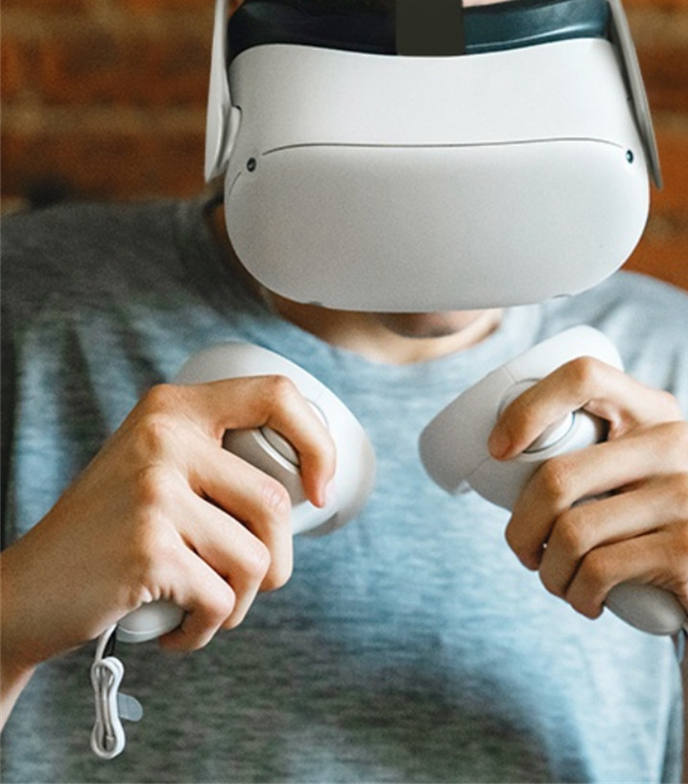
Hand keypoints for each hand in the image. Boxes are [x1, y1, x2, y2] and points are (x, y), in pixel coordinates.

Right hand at [2, 375, 335, 673]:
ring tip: (208, 607)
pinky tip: (180, 630)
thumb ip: (216, 454)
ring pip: (256, 559)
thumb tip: (314, 474)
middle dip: (276, 561)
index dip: (317, 443)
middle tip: (248, 584)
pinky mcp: (148, 548)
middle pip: (275, 502)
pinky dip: (208, 629)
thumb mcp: (155, 465)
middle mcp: (164, 436)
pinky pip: (222, 601)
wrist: (24, 592)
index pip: (276, 395)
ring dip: (242, 601)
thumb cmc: (111, 533)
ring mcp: (154, 491)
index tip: (320, 490)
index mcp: (173, 406)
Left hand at [487, 357, 687, 669]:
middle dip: (521, 528)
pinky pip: (599, 570)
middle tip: (524, 551)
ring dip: (549, 572)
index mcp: (654, 410)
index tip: (497, 450)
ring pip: (572, 530)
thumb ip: (587, 455)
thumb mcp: (628, 479)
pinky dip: (577, 595)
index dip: (528, 407)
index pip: (583, 375)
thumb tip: (497, 452)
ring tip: (559, 581)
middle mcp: (677, 440)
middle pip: (559, 474)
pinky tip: (587, 601)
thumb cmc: (648, 536)